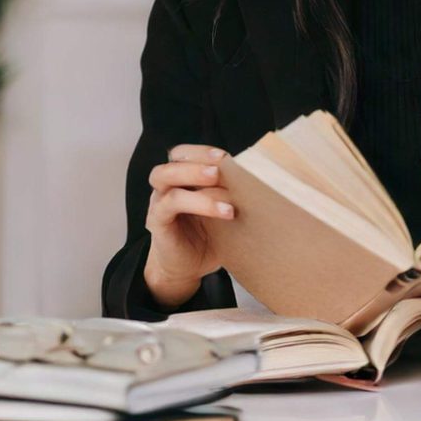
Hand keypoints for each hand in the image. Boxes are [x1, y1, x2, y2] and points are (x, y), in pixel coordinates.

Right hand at [142, 143, 234, 307]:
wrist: (184, 269)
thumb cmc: (206, 237)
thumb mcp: (221, 212)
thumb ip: (231, 195)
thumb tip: (263, 183)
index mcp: (182, 179)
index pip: (185, 154)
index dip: (202, 151)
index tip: (225, 155)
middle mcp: (167, 185)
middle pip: (173, 159)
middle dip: (198, 159)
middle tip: (221, 166)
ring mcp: (159, 201)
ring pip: (166, 176)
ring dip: (194, 176)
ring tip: (220, 184)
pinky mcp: (157, 220)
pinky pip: (171, 204)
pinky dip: (198, 203)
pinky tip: (222, 212)